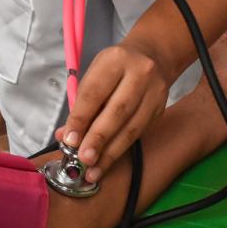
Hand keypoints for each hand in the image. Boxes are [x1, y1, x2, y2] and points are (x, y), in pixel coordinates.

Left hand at [61, 39, 171, 181]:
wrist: (151, 57)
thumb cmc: (114, 68)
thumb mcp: (94, 75)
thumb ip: (80, 105)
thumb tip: (65, 136)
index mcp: (115, 60)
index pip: (94, 93)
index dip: (81, 119)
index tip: (69, 140)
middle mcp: (139, 73)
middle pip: (117, 111)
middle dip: (98, 139)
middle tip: (83, 159)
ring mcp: (155, 91)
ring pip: (132, 127)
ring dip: (110, 152)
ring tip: (93, 170)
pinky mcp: (161, 108)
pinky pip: (139, 133)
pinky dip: (121, 149)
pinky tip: (107, 162)